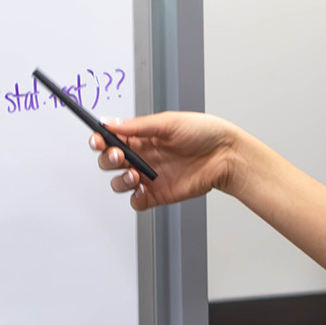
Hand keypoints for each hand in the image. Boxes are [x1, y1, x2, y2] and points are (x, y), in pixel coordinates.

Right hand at [90, 112, 238, 209]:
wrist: (226, 155)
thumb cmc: (204, 133)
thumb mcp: (168, 122)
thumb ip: (137, 126)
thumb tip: (110, 123)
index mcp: (143, 137)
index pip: (112, 139)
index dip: (101, 140)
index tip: (98, 140)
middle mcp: (143, 156)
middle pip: (110, 162)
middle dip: (108, 159)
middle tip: (119, 156)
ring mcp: (150, 176)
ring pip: (120, 183)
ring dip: (120, 180)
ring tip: (135, 174)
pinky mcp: (159, 194)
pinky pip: (137, 201)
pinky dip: (135, 198)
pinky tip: (144, 189)